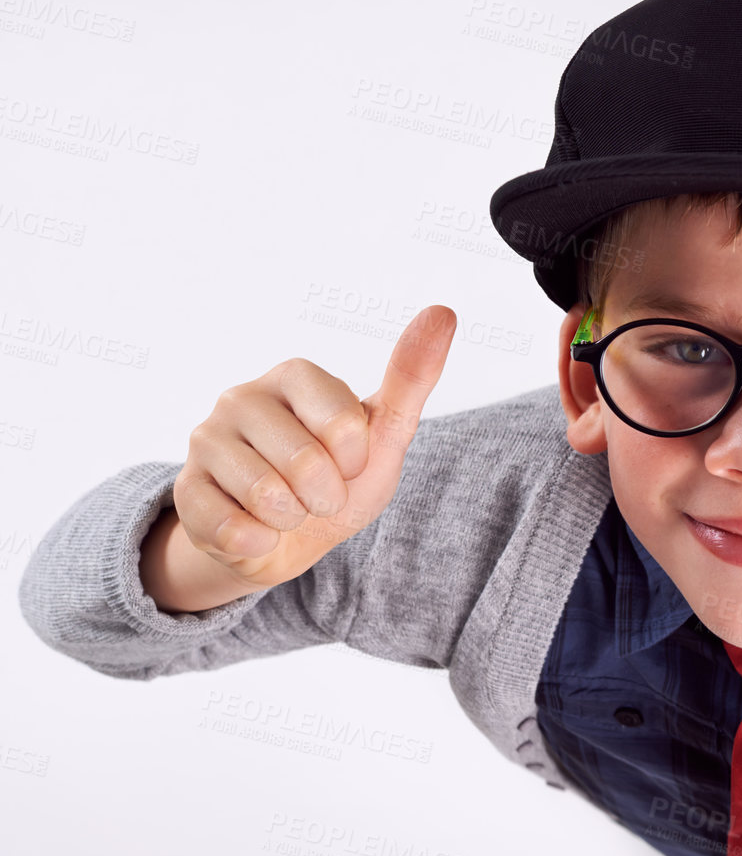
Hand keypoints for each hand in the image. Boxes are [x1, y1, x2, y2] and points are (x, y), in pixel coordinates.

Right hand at [172, 305, 456, 591]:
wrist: (292, 539)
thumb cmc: (342, 477)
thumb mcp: (386, 433)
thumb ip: (412, 377)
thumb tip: (443, 312)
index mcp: (295, 376)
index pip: (343, 424)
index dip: (356, 460)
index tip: (350, 461)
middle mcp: (241, 397)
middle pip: (305, 464)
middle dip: (326, 496)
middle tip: (319, 493)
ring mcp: (206, 440)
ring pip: (265, 496)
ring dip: (292, 520)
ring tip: (288, 509)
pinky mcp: (185, 489)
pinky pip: (231, 529)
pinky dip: (259, 543)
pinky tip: (257, 529)